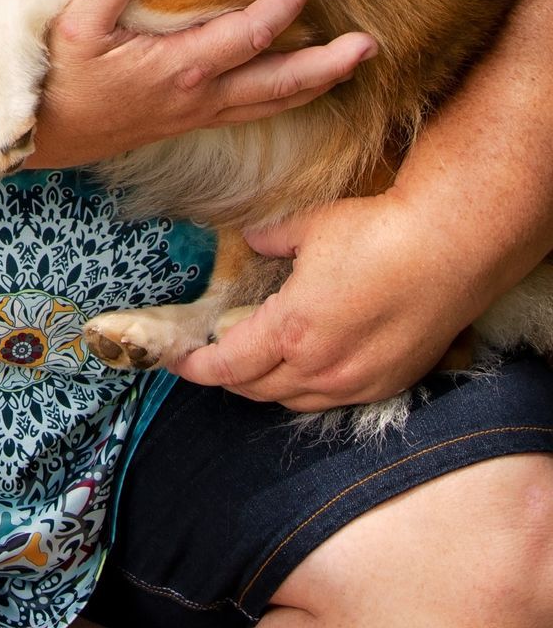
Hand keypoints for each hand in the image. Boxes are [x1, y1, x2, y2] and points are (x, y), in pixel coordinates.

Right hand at [31, 0, 374, 169]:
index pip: (250, 35)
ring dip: (316, 84)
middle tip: (370, 44)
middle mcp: (200, 97)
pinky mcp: (191, 121)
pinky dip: (285, 100)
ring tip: (352, 66)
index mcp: (180, 68)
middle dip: (329, 65)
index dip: (283, 5)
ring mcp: (198, 114)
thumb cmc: (60, 76)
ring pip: (273, 104)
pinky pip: (253, 113)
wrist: (45, 134)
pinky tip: (296, 88)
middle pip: (281, 84)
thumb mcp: (73, 24)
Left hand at [172, 191, 482, 409]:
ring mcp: (357, 382)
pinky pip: (333, 401)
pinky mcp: (388, 384)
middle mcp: (320, 368)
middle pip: (258, 389)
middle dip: (229, 378)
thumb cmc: (376, 235)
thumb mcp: (307, 227)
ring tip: (253, 365)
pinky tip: (305, 369)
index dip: (198, 367)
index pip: (229, 365)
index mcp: (291, 331)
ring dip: (267, 386)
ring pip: (295, 400)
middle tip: (212, 360)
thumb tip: (252, 239)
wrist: (448, 251)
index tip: (179, 363)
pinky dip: (307, 390)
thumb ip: (270, 238)